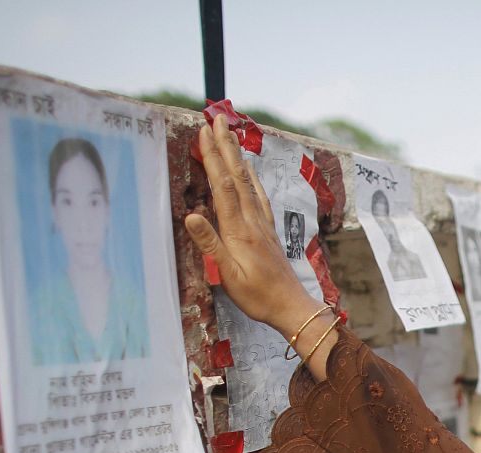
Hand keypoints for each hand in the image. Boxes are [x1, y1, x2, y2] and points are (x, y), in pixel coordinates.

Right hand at [184, 115, 324, 340]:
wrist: (290, 306)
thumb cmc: (256, 295)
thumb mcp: (228, 275)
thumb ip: (210, 244)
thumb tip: (191, 215)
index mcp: (238, 229)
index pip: (223, 186)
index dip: (213, 158)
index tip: (204, 133)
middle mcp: (252, 220)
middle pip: (237, 176)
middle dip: (226, 146)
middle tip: (218, 118)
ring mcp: (262, 223)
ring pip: (248, 182)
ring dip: (238, 156)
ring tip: (231, 134)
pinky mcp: (267, 230)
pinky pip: (258, 195)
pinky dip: (251, 177)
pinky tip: (249, 170)